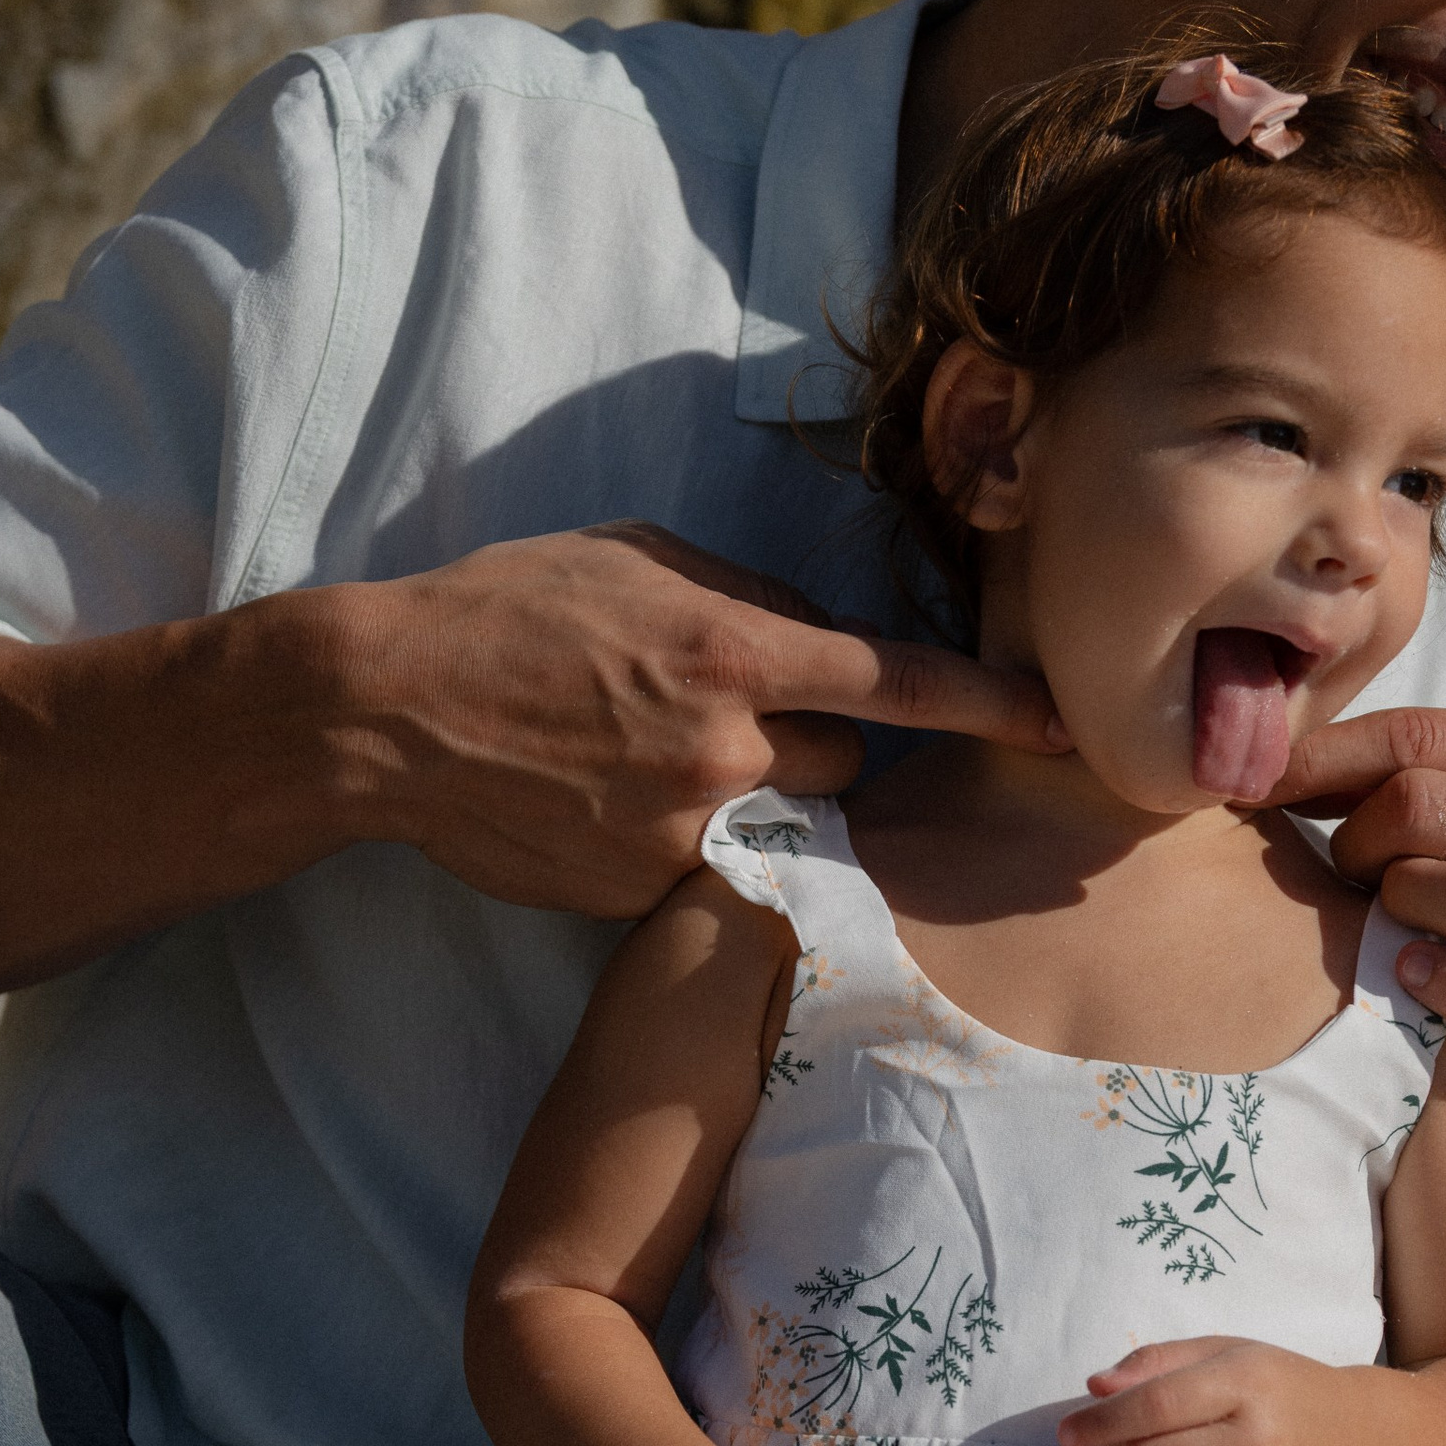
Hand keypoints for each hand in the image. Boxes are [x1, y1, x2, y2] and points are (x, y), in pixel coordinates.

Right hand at [359, 524, 1059, 917]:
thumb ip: (744, 594)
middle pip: (842, 763)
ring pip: (777, 817)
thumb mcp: (638, 557)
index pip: (898, 681)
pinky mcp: (641, 888)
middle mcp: (727, 745)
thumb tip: (815, 632)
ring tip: (646, 756)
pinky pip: (704, 863)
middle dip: (806, 740)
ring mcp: (686, 827)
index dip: (989, 703)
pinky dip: (674, 835)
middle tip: (720, 712)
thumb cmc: (509, 609)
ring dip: (745, 791)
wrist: (389, 710)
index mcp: (736, 648)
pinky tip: (603, 799)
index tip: (1057, 722)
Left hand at [1260, 706, 1445, 1092]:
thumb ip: (1408, 769)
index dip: (1319, 761)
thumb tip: (1273, 752)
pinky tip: (1416, 977)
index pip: (1414, 734)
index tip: (1255, 784)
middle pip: (1418, 806)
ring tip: (1398, 927)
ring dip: (1400, 914)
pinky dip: (1435, 987)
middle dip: (1358, 847)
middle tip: (1356, 880)